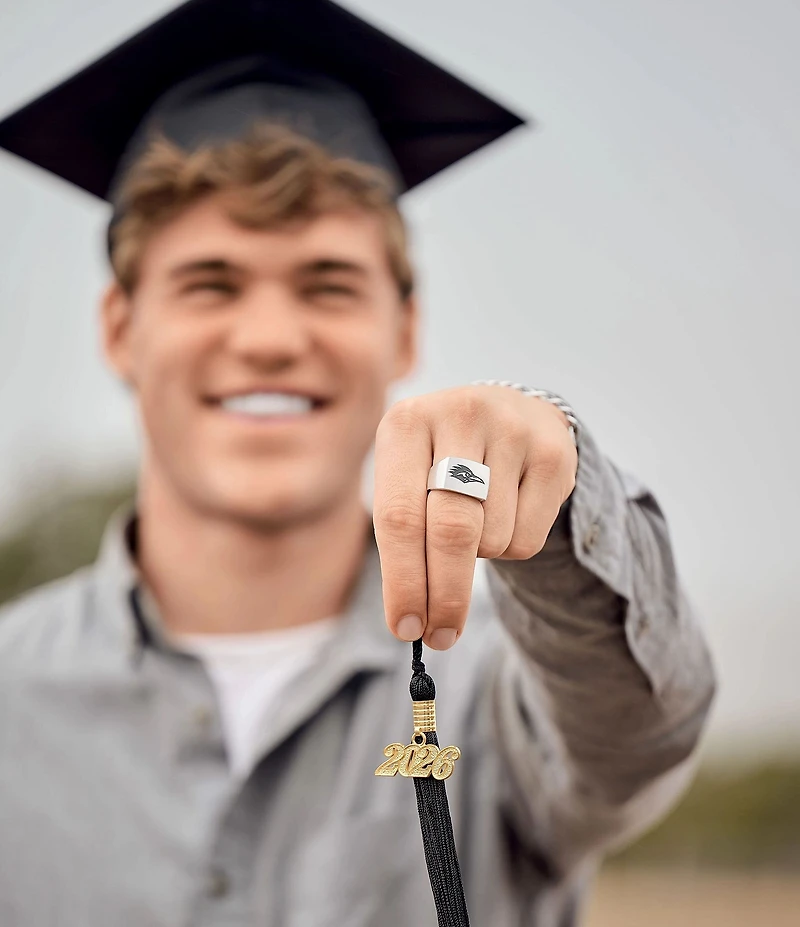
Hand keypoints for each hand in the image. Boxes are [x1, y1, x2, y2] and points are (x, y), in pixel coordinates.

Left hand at [373, 384, 577, 649]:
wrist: (507, 411)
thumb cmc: (439, 460)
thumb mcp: (406, 476)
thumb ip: (400, 536)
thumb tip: (409, 620)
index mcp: (406, 423)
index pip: (399, 517)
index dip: (402, 580)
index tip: (404, 629)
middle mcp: (460, 415)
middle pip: (452, 532)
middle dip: (445, 596)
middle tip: (440, 636)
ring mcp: (512, 429)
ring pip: (493, 539)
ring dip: (480, 557)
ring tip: (477, 524)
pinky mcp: (554, 452)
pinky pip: (528, 538)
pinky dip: (511, 550)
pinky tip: (506, 515)